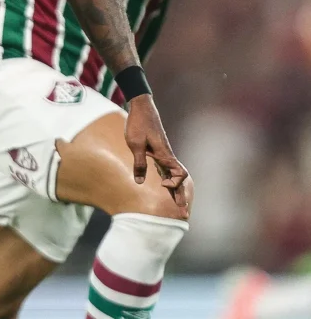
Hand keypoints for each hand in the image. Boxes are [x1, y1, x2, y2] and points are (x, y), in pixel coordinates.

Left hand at [125, 95, 188, 213]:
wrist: (141, 106)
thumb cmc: (138, 123)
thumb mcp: (134, 143)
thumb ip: (139, 162)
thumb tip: (139, 182)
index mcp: (164, 154)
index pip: (179, 174)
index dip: (175, 184)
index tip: (164, 186)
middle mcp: (167, 155)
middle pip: (180, 178)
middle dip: (182, 195)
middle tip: (184, 212)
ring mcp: (163, 153)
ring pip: (174, 174)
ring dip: (176, 189)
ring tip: (178, 204)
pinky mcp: (158, 151)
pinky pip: (167, 168)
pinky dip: (170, 180)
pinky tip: (166, 186)